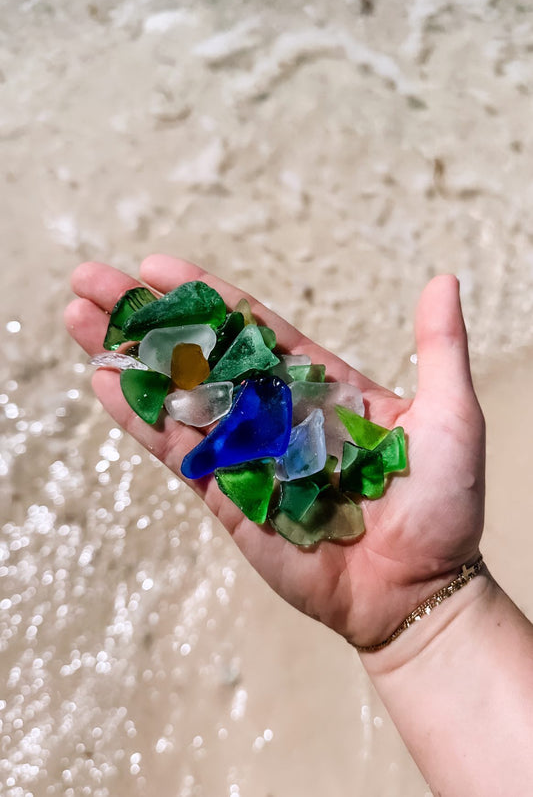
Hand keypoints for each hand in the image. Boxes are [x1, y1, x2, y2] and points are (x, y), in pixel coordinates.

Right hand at [64, 255, 484, 647]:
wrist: (420, 590)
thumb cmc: (442, 503)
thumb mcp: (450, 414)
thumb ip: (438, 347)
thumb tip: (443, 279)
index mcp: (320, 384)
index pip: (252, 328)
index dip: (205, 296)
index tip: (158, 265)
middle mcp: (275, 412)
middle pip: (199, 354)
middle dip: (147, 318)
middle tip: (94, 281)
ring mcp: (246, 453)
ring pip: (177, 396)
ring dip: (129, 358)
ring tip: (80, 319)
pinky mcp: (228, 496)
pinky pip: (179, 452)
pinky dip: (142, 419)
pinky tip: (105, 383)